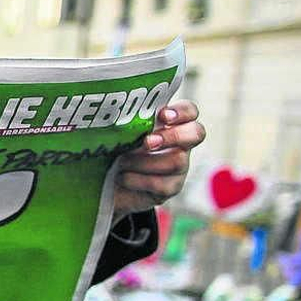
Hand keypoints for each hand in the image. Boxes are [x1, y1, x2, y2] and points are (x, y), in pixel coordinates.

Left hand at [114, 100, 204, 216]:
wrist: (104, 182)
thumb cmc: (113, 149)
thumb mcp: (119, 133)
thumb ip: (128, 122)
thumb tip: (119, 115)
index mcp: (171, 124)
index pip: (190, 111)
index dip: (181, 112)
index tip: (162, 115)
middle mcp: (180, 144)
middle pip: (196, 133)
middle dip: (173, 136)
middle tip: (148, 141)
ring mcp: (178, 167)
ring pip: (177, 161)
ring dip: (145, 161)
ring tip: (122, 161)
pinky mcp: (169, 188)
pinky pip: (162, 184)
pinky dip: (138, 180)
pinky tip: (122, 177)